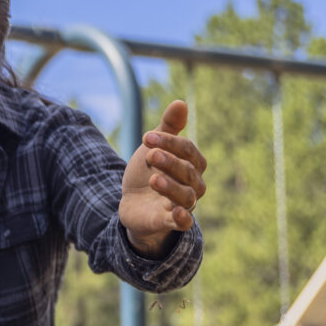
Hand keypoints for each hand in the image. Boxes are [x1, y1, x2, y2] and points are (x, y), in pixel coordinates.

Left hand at [119, 100, 207, 256]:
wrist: (133, 202)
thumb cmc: (148, 171)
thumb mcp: (154, 148)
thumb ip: (168, 128)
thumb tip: (180, 103)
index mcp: (192, 164)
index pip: (187, 150)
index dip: (169, 142)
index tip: (146, 137)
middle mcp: (193, 185)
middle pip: (187, 171)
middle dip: (169, 162)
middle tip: (150, 155)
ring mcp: (183, 204)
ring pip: (186, 196)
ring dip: (171, 186)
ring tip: (153, 179)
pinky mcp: (170, 222)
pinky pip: (184, 222)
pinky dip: (183, 218)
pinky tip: (177, 212)